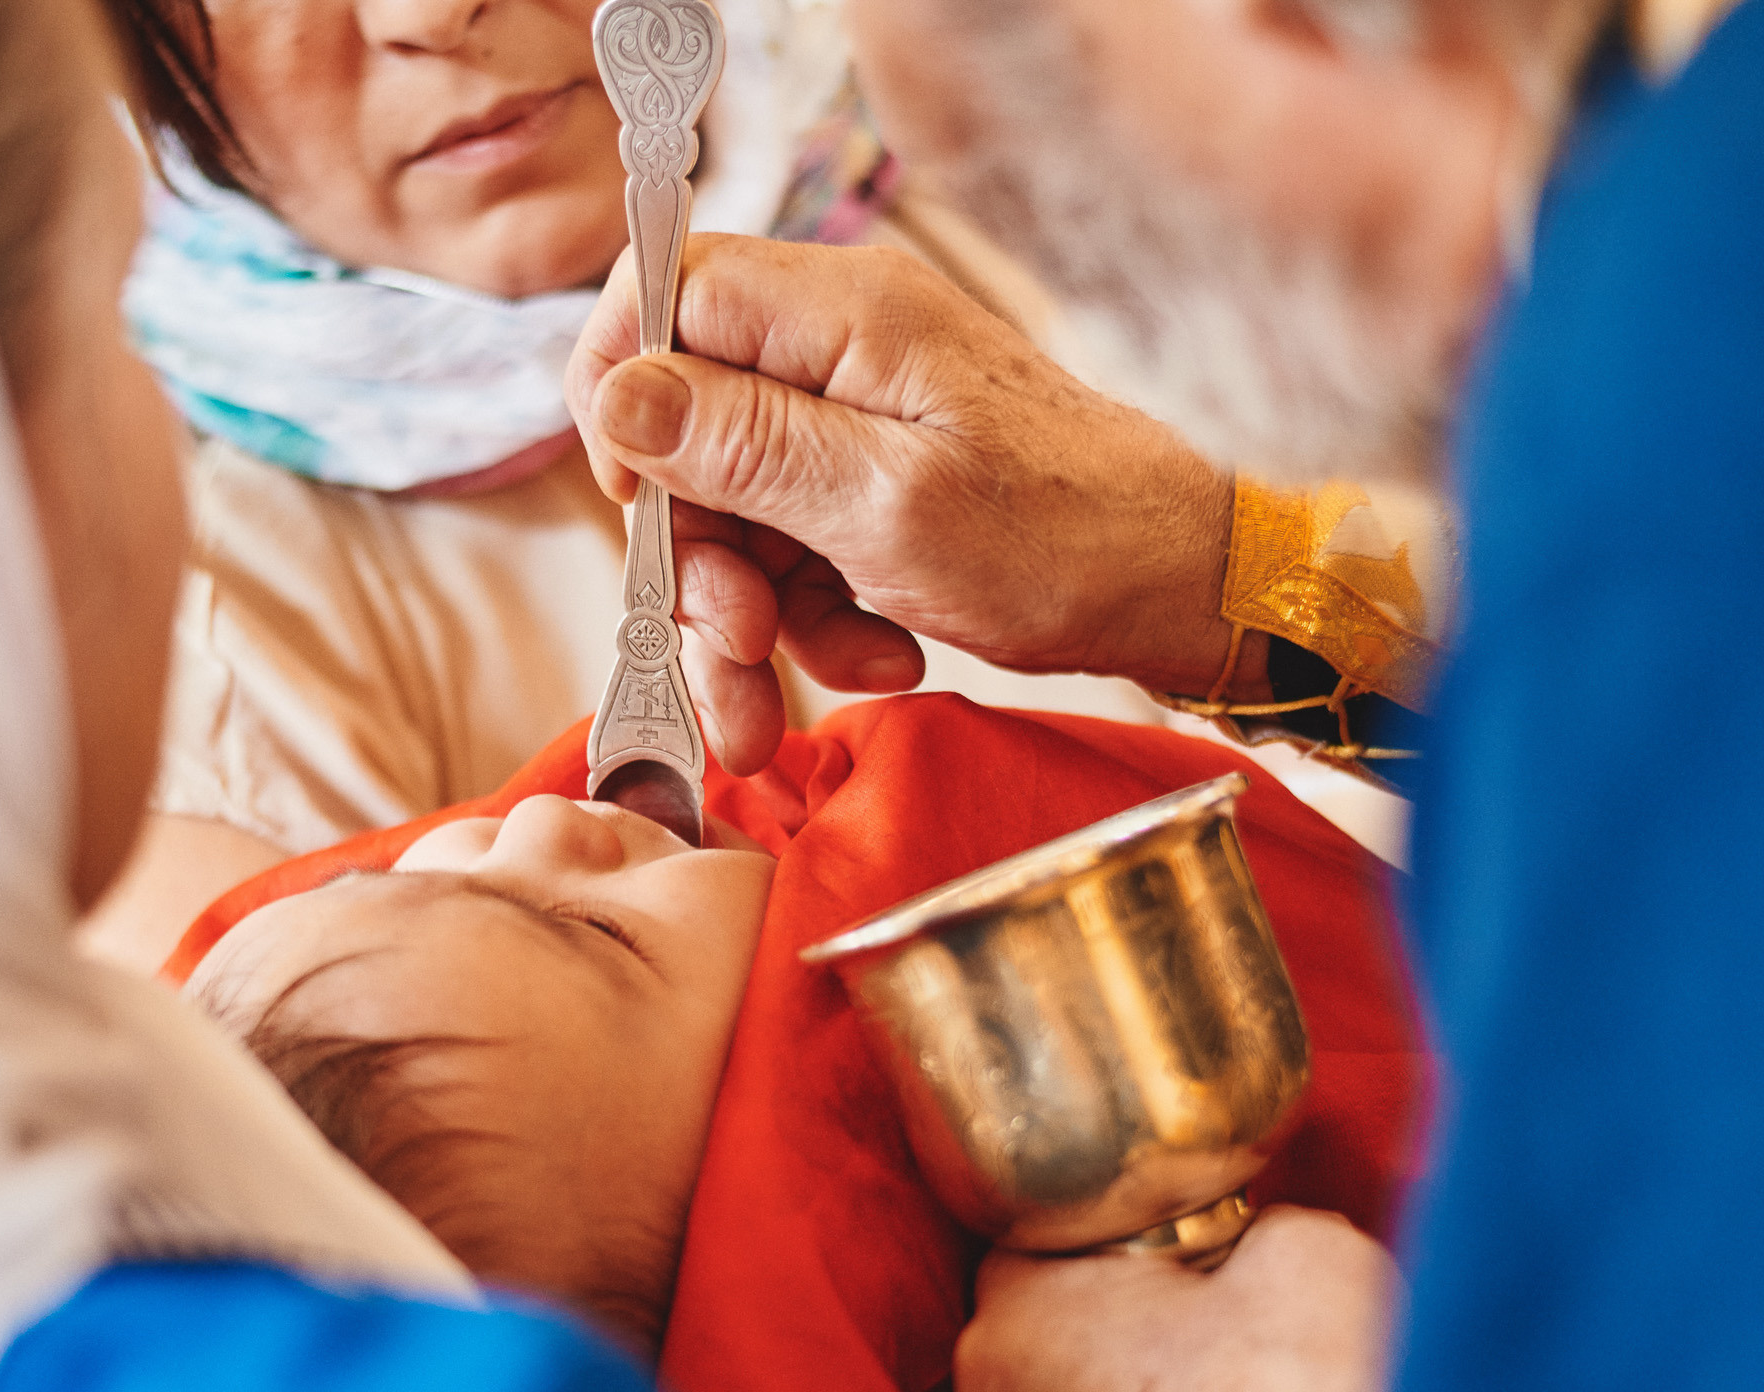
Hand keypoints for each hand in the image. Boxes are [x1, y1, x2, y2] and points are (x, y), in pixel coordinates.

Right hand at [566, 235, 1259, 773]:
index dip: (621, 393)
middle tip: (734, 643)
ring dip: (755, 616)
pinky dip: (818, 619)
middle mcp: (842, 349)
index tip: (633, 501)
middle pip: (689, 427)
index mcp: (840, 315)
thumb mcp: (883, 504)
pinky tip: (878, 660)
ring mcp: (862, 417)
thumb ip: (742, 444)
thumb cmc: (1065, 541)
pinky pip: (797, 547)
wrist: (1186, 592)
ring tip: (806, 691)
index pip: (666, 290)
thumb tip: (615, 395)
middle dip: (697, 555)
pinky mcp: (882, 481)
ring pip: (736, 508)